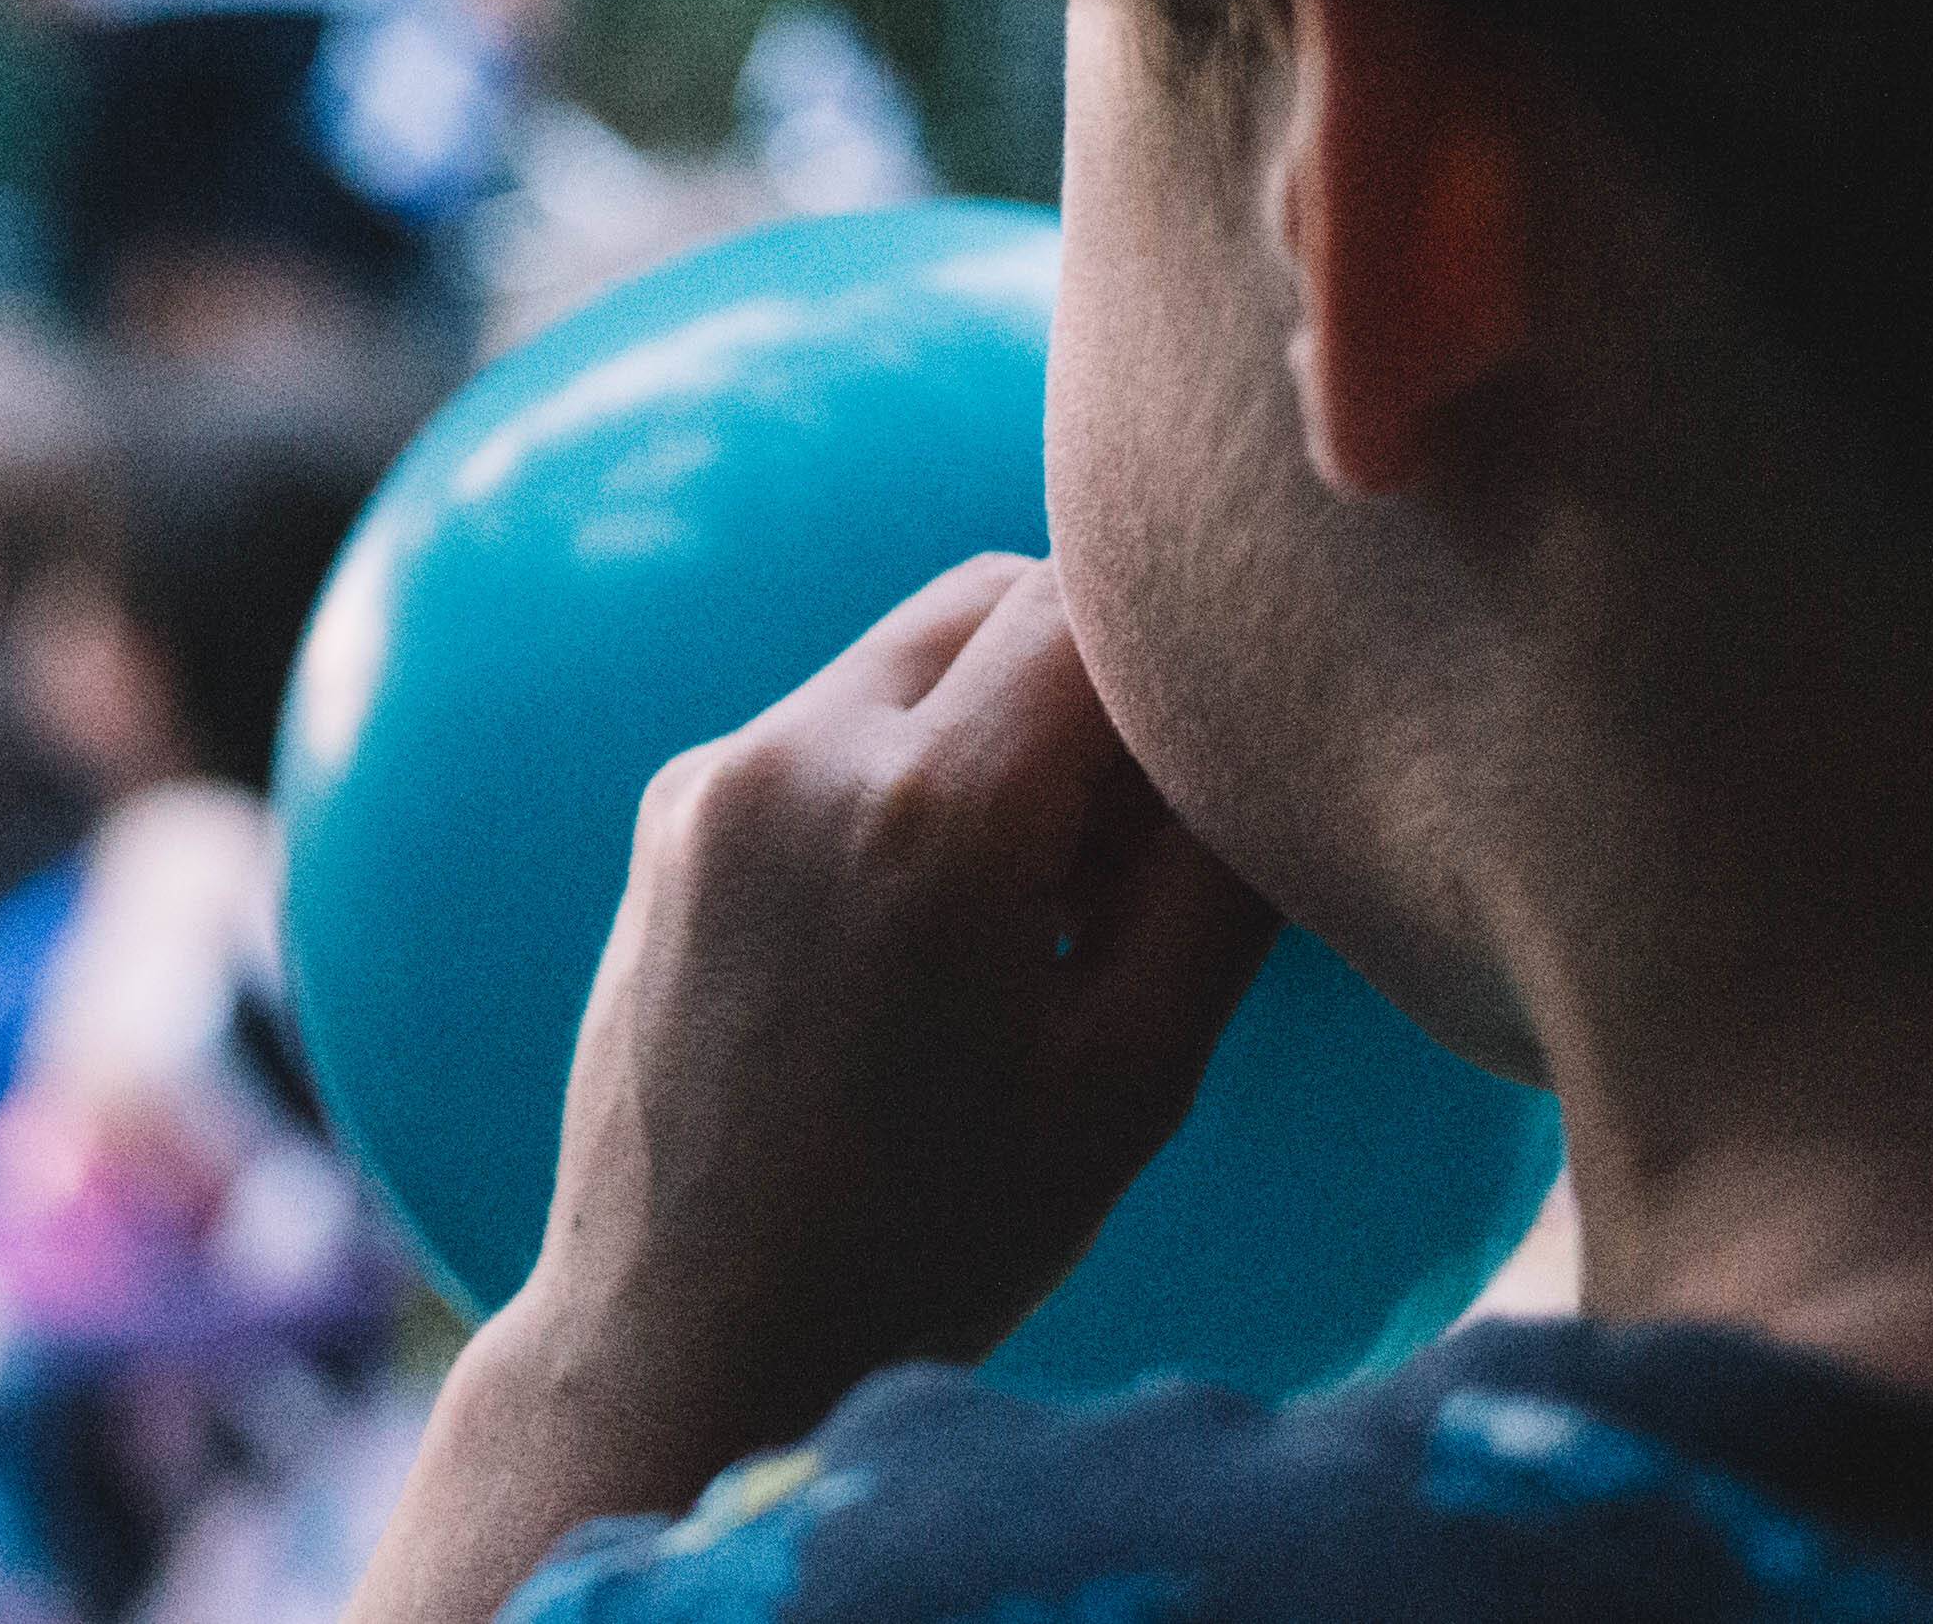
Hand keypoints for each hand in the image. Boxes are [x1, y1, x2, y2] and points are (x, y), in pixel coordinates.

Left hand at [344, 561, 1276, 1623]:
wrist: (691, 1334)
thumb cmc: (938, 1235)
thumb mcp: (1135, 1072)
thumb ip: (1212, 875)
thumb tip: (1267, 735)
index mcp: (929, 812)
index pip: (1093, 613)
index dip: (1183, 680)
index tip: (1216, 790)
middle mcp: (795, 756)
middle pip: (990, 599)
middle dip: (1086, 681)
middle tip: (1134, 851)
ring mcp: (710, 778)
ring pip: (902, 655)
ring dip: (989, 723)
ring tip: (1034, 905)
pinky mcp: (665, 815)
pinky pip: (819, 728)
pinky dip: (897, 771)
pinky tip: (922, 929)